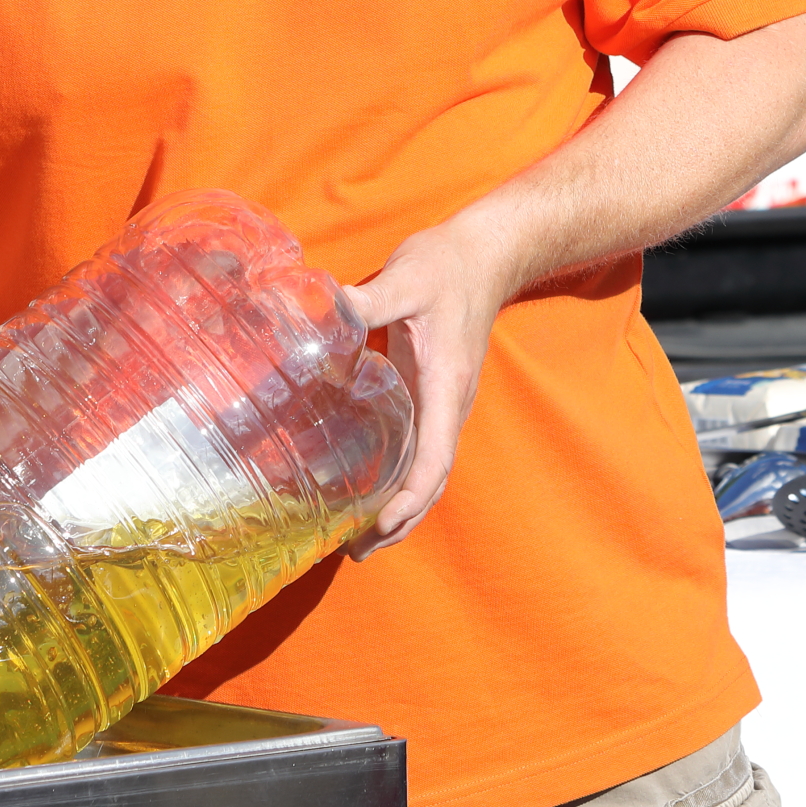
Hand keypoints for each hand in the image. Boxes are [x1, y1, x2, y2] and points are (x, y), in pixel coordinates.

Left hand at [338, 221, 512, 557]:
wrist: (486, 254)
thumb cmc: (447, 267)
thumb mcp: (406, 279)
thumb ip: (367, 301)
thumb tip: (319, 314)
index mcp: (446, 388)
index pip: (434, 460)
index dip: (409, 499)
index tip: (378, 526)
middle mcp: (450, 407)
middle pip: (432, 483)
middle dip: (400, 523)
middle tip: (354, 552)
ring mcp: (445, 404)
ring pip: (429, 473)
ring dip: (401, 511)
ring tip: (359, 541)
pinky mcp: (435, 396)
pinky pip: (422, 451)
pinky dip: (401, 482)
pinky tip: (370, 489)